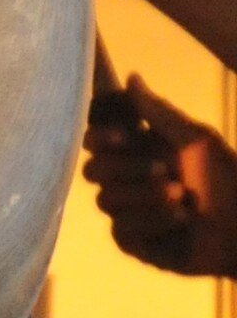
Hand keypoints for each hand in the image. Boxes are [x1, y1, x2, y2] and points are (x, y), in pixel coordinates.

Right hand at [83, 72, 236, 280]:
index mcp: (139, 151)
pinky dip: (153, 221)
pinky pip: (122, 230)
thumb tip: (131, 75)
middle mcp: (127, 180)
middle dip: (129, 170)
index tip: (125, 136)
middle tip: (166, 171)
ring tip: (183, 199)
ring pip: (107, 200)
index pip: (96, 141)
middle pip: (93, 171)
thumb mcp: (194, 139)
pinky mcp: (132, 241)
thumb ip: (158, 112)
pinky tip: (179, 220)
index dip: (101, 137)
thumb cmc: (225, 178)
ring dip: (147, 197)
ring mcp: (127, 212)